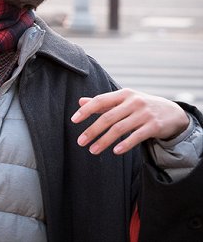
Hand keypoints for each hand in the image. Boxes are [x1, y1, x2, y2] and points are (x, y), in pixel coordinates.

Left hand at [71, 88, 189, 154]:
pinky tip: (115, 151)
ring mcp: (144, 114)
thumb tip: (80, 102)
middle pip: (108, 117)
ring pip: (120, 129)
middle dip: (92, 131)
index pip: (100, 100)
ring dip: (104, 141)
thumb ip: (103, 103)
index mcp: (123, 94)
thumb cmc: (141, 106)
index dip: (86, 110)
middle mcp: (133, 102)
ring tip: (93, 150)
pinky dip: (125, 144)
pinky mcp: (154, 126)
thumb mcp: (123, 100)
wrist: (172, 112)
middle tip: (80, 142)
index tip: (74, 120)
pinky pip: (137, 136)